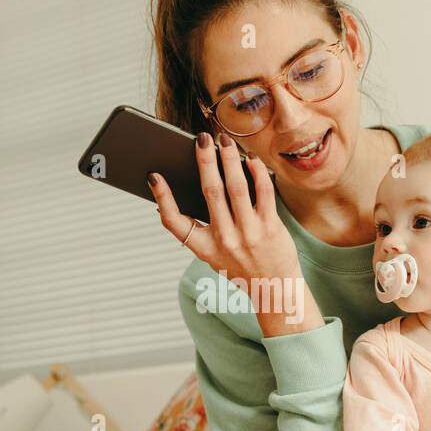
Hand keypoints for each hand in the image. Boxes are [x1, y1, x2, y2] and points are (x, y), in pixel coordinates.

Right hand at [149, 131, 302, 296]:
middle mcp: (225, 241)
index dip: (162, 199)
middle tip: (201, 138)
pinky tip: (251, 159)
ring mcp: (249, 234)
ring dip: (229, 159)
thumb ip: (205, 228)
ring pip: (236, 187)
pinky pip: (263, 192)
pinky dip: (256, 172)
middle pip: (210, 193)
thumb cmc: (243, 266)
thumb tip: (199, 187)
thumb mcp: (215, 256)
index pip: (175, 223)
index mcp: (204, 248)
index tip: (154, 176)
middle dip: (204, 161)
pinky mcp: (271, 228)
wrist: (275, 291)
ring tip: (225, 141)